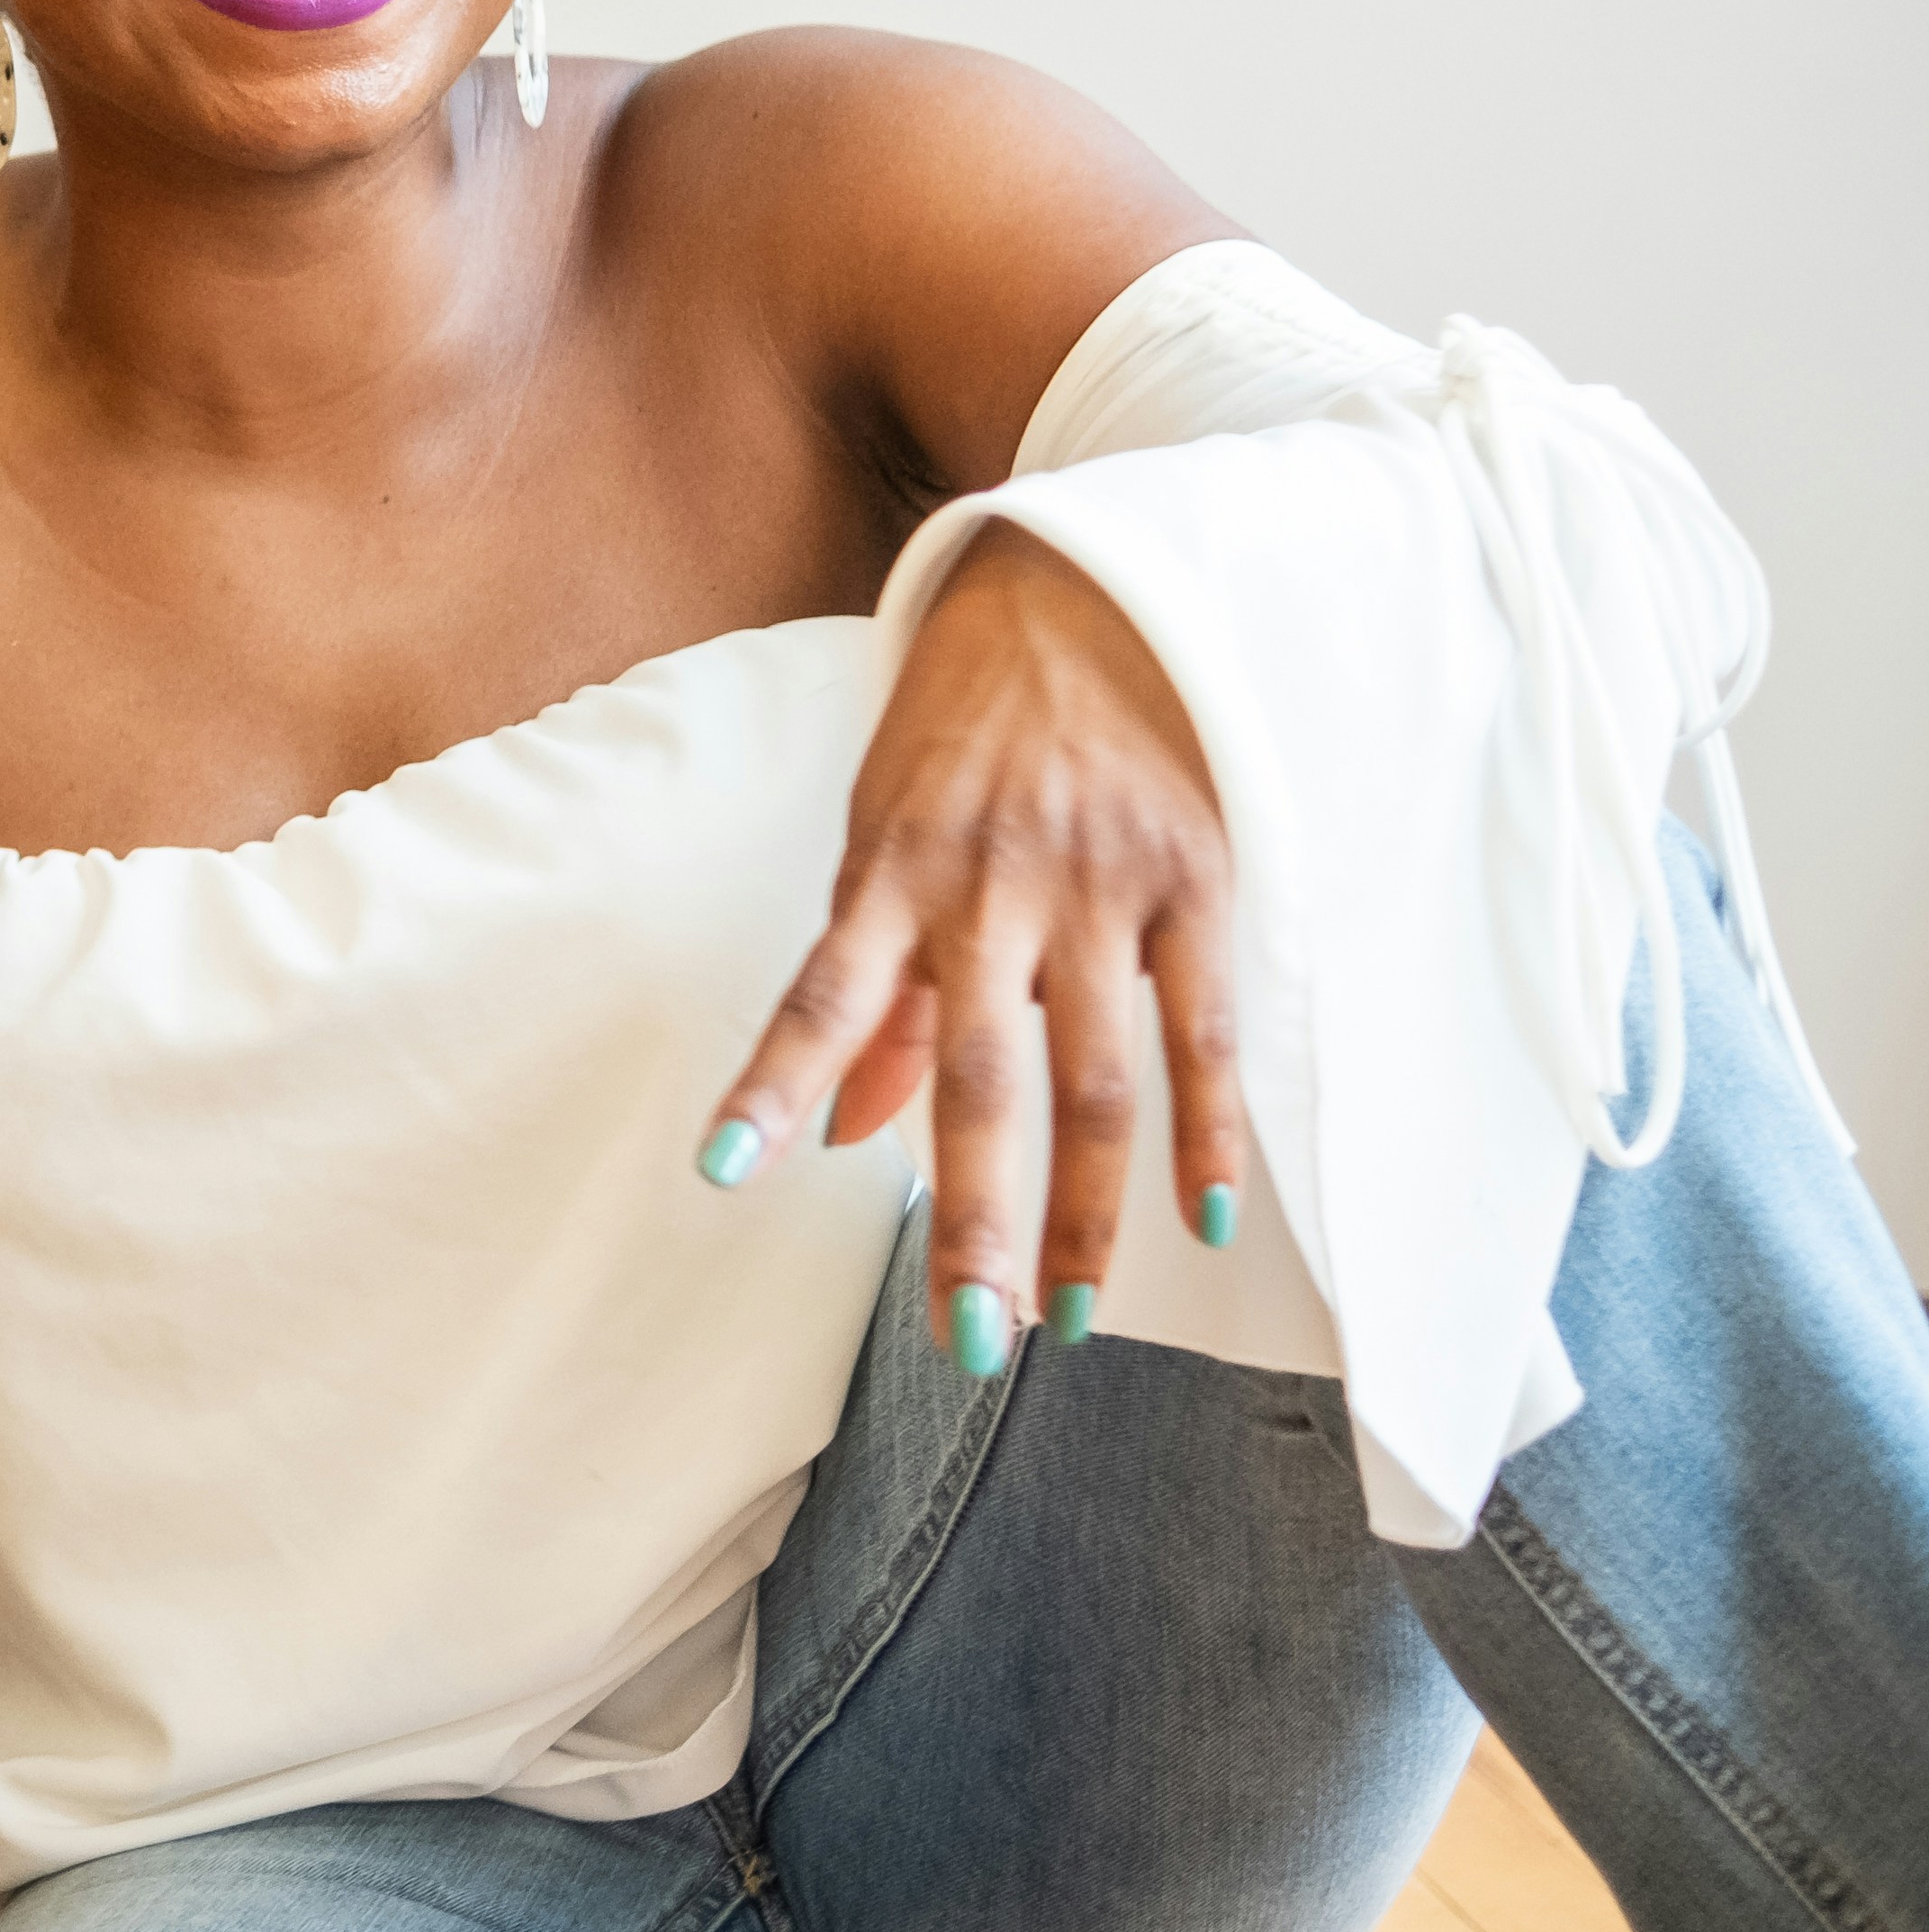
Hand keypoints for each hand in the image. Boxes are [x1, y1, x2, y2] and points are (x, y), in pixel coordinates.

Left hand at [705, 526, 1239, 1370]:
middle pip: (978, 1078)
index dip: (771, 1085)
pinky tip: (1201, 1218)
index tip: (724, 1170)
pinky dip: (1207, 1127)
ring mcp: (1101, 886)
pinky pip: (1204, 1027)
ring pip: (1097, 1076)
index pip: (819, 995)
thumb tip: (845, 1134)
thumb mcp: (885, 831)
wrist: (1083, 590)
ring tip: (1068, 1317)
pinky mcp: (1196, 880)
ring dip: (1085, 1208)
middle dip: (974, 1218)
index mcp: (894, 870)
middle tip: (967, 1341)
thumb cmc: (962, 733)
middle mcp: (994, 885)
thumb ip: (876, 986)